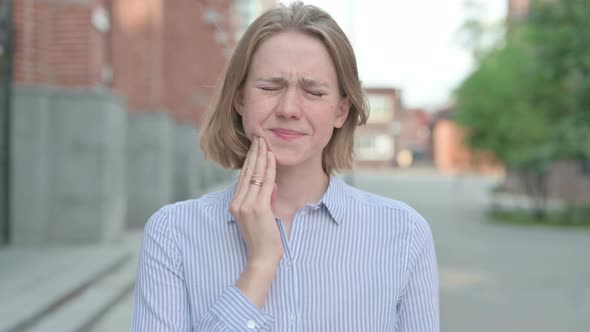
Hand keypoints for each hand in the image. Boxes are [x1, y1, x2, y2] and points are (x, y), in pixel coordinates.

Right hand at [229, 136, 282, 267]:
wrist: (262, 258)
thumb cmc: (264, 240)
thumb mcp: (263, 215)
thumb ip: (266, 199)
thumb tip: (271, 185)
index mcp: (235, 204)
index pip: (244, 177)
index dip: (250, 160)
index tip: (256, 147)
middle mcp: (237, 202)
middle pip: (247, 172)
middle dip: (254, 153)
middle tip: (259, 136)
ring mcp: (246, 205)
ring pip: (255, 174)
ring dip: (261, 156)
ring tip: (265, 141)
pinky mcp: (257, 208)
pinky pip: (265, 183)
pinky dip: (269, 168)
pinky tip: (271, 157)